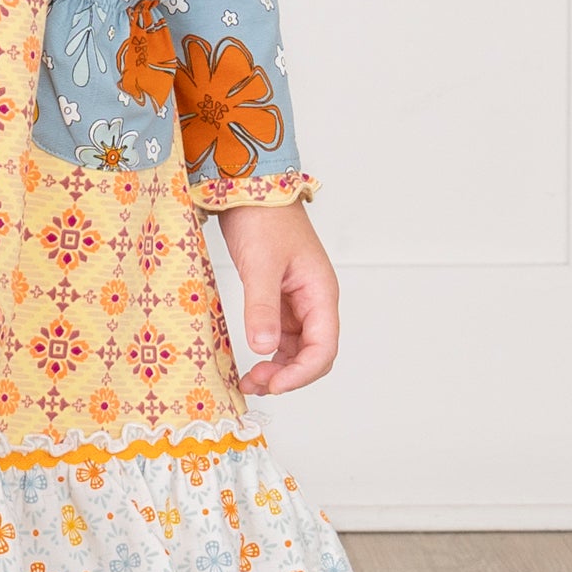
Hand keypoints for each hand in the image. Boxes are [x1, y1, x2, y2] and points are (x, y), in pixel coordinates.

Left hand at [214, 199, 338, 396]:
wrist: (248, 186)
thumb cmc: (262, 217)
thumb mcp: (260, 264)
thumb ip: (262, 307)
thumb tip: (263, 348)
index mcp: (320, 292)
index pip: (324, 348)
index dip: (302, 373)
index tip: (274, 384)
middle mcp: (313, 298)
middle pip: (313, 352)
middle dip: (288, 374)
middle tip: (255, 384)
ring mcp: (296, 297)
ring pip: (295, 345)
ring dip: (277, 365)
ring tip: (250, 378)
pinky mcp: (277, 293)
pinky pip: (279, 330)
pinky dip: (267, 348)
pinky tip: (251, 356)